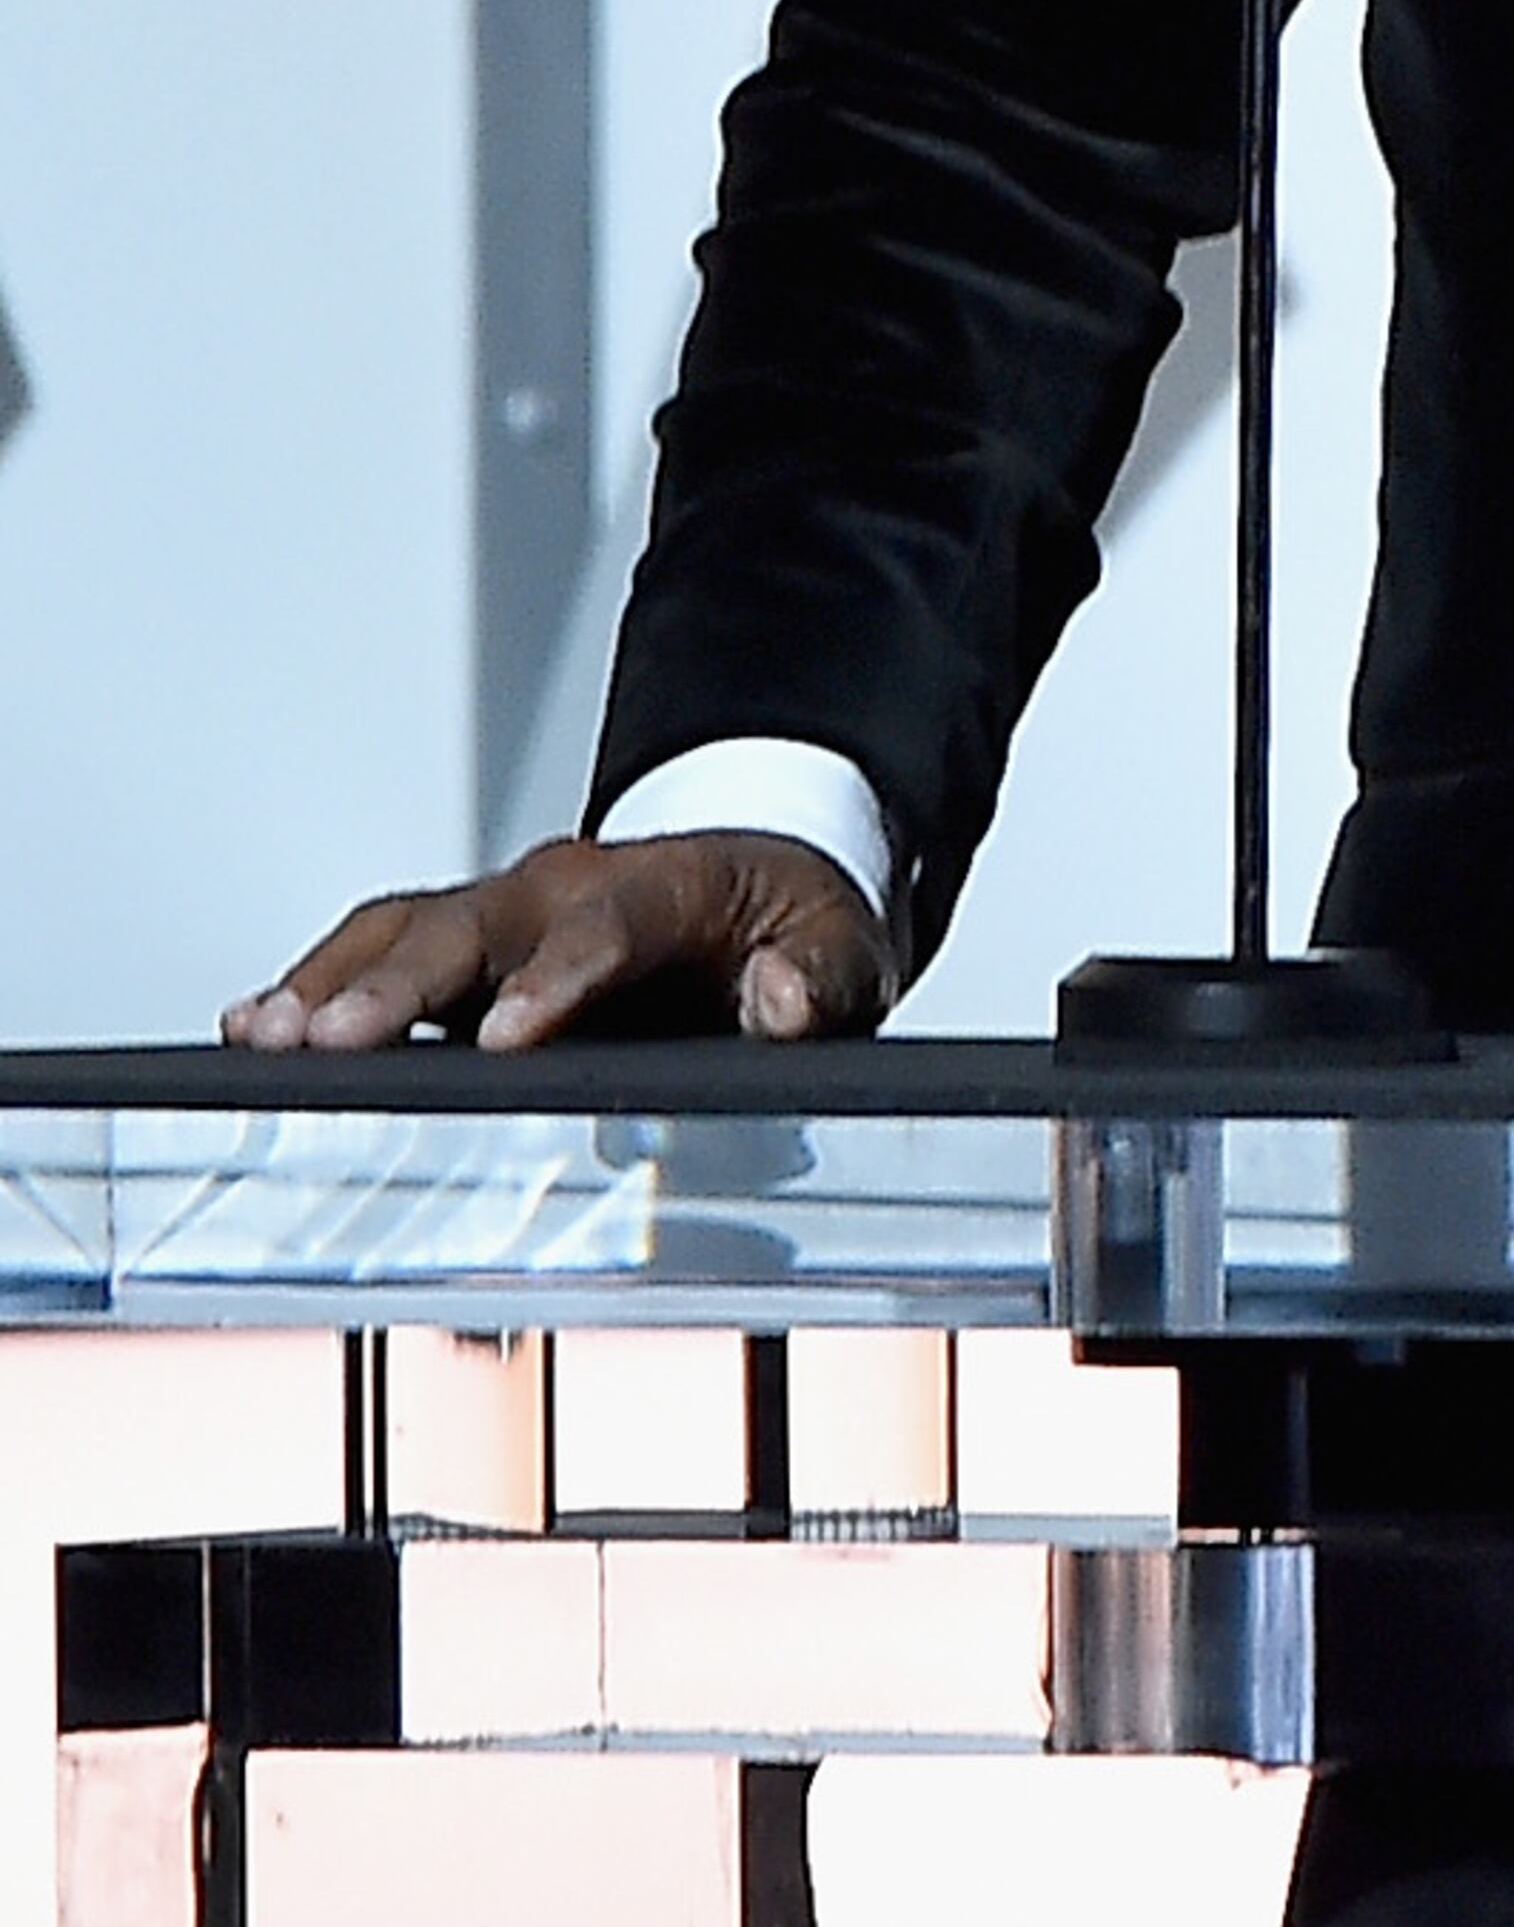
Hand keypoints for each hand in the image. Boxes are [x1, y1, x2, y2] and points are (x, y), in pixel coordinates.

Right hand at [221, 834, 896, 1054]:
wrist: (758, 886)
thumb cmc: (786, 926)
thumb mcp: (843, 950)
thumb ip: (821, 981)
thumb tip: (781, 1002)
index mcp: (666, 886)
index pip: (606, 927)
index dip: (555, 981)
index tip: (508, 1038)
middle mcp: (568, 887)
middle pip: (473, 926)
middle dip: (399, 983)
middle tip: (332, 1041)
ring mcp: (505, 912)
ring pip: (404, 929)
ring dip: (333, 981)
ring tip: (266, 1038)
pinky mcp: (464, 946)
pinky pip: (378, 948)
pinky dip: (316, 983)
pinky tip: (257, 1028)